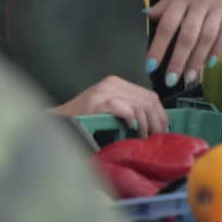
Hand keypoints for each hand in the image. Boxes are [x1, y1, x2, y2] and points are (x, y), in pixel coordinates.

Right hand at [50, 76, 167, 136]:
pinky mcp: (97, 103)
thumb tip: (154, 123)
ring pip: (140, 105)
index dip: (160, 113)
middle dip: (157, 121)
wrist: (57, 121)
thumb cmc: (82, 118)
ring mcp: (104, 92)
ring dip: (146, 124)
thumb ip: (128, 109)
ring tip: (144, 138)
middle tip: (158, 137)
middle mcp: (112, 84)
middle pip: (148, 100)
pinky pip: (124, 108)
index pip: (149, 95)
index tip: (164, 129)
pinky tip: (132, 129)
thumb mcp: (108, 108)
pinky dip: (132, 120)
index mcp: (116, 83)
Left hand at [146, 0, 221, 86]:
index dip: (158, 47)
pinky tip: (211, 62)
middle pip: (188, 35)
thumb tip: (148, 17)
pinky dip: (218, 48)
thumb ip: (166, 0)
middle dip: (179, 60)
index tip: (150, 66)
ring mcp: (221, 3)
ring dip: (198, 60)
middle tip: (171, 81)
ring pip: (208, 37)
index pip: (167, 25)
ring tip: (191, 77)